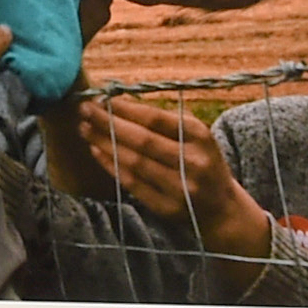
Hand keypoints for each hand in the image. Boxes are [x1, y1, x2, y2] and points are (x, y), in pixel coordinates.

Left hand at [71, 95, 271, 260]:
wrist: (222, 209)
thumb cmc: (203, 162)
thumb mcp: (197, 137)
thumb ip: (166, 121)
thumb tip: (120, 104)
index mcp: (200, 136)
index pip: (156, 119)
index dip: (125, 108)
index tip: (102, 98)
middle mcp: (192, 161)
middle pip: (142, 140)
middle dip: (108, 122)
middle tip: (85, 110)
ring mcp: (180, 187)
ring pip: (134, 162)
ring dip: (105, 143)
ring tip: (85, 128)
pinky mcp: (167, 207)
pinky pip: (132, 184)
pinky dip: (112, 166)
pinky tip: (97, 151)